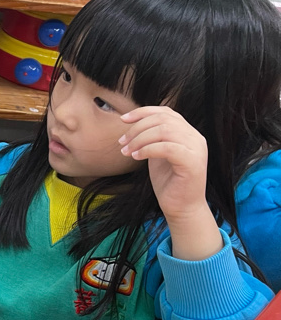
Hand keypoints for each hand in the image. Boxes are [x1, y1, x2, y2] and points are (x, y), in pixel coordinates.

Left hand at [119, 106, 207, 220]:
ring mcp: (196, 149)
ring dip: (139, 139)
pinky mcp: (193, 163)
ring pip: (164, 131)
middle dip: (137, 128)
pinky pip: (167, 148)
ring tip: (127, 151)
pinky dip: (148, 149)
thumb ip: (153, 138)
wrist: (181, 207)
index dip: (143, 112)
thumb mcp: (157, 154)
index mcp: (188, 133)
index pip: (166, 112)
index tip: (123, 119)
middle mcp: (195, 137)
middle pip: (163, 120)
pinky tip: (137, 157)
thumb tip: (133, 123)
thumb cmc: (168, 181)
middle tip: (122, 142)